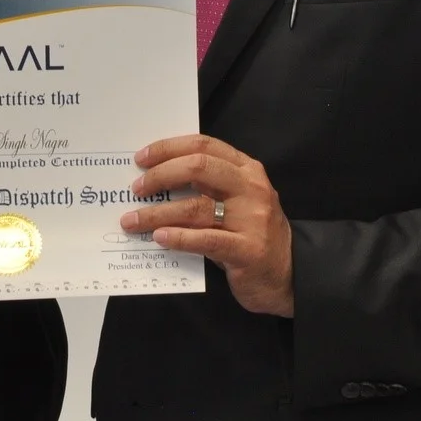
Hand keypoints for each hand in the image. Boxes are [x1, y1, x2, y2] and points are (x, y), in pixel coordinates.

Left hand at [121, 134, 294, 316]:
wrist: (288, 275)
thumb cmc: (252, 235)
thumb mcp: (236, 201)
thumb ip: (207, 187)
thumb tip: (156, 182)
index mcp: (247, 169)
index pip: (204, 145)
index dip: (169, 148)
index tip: (141, 158)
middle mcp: (251, 189)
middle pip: (199, 168)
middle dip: (161, 175)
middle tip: (137, 188)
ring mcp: (252, 219)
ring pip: (195, 207)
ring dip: (157, 213)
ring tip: (132, 220)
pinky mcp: (248, 250)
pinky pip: (205, 239)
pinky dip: (178, 237)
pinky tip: (158, 237)